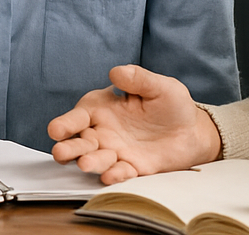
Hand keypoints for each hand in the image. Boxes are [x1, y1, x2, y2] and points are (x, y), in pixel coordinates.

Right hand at [47, 64, 221, 183]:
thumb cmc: (171, 105)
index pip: (77, 116)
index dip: (65, 123)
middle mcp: (103, 131)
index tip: (56, 130)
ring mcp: (116, 151)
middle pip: (79, 141)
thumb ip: (137, 78)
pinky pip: (119, 172)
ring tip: (87, 164)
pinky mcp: (132, 168)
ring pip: (95, 158)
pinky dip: (114, 175)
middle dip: (68, 148)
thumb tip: (116, 73)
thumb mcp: (159, 86)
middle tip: (61, 153)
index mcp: (102, 108)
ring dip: (90, 162)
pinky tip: (111, 175)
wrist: (192, 131)